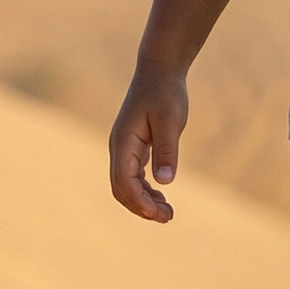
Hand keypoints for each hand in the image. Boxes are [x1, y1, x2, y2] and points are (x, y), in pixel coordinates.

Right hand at [109, 65, 187, 223]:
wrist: (159, 71)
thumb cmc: (166, 93)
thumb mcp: (170, 121)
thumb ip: (167, 150)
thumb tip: (165, 181)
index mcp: (123, 142)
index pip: (123, 180)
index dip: (139, 200)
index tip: (158, 213)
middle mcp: (118, 148)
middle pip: (121, 188)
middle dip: (141, 207)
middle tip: (168, 217)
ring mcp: (124, 148)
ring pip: (126, 185)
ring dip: (143, 201)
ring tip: (167, 213)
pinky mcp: (133, 147)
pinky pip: (133, 176)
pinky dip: (145, 190)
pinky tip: (161, 196)